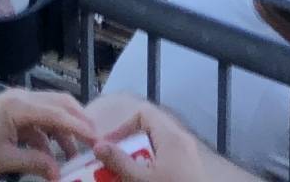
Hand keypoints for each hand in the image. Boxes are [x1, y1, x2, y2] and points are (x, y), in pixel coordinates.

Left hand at [0, 89, 98, 178]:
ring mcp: (16, 102)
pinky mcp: (11, 110)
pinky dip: (47, 135)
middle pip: (59, 104)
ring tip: (72, 155)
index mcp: (20, 106)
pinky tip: (50, 154)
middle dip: (78, 121)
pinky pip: (37, 119)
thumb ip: (35, 163)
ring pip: (50, 112)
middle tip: (93, 140)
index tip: (97, 138)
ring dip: (62, 131)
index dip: (80, 127)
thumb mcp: (5, 160)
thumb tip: (58, 172)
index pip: (59, 113)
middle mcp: (21, 98)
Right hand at [84, 97, 256, 181]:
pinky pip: (167, 158)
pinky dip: (153, 165)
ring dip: (140, 158)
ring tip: (129, 175)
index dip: (123, 127)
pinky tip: (145, 180)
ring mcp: (188, 153)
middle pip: (149, 130)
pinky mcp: (191, 167)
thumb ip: (119, 162)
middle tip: (116, 164)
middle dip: (130, 146)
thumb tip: (98, 146)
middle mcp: (181, 139)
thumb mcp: (141, 181)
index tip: (110, 147)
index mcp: (171, 136)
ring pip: (158, 146)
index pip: (143, 114)